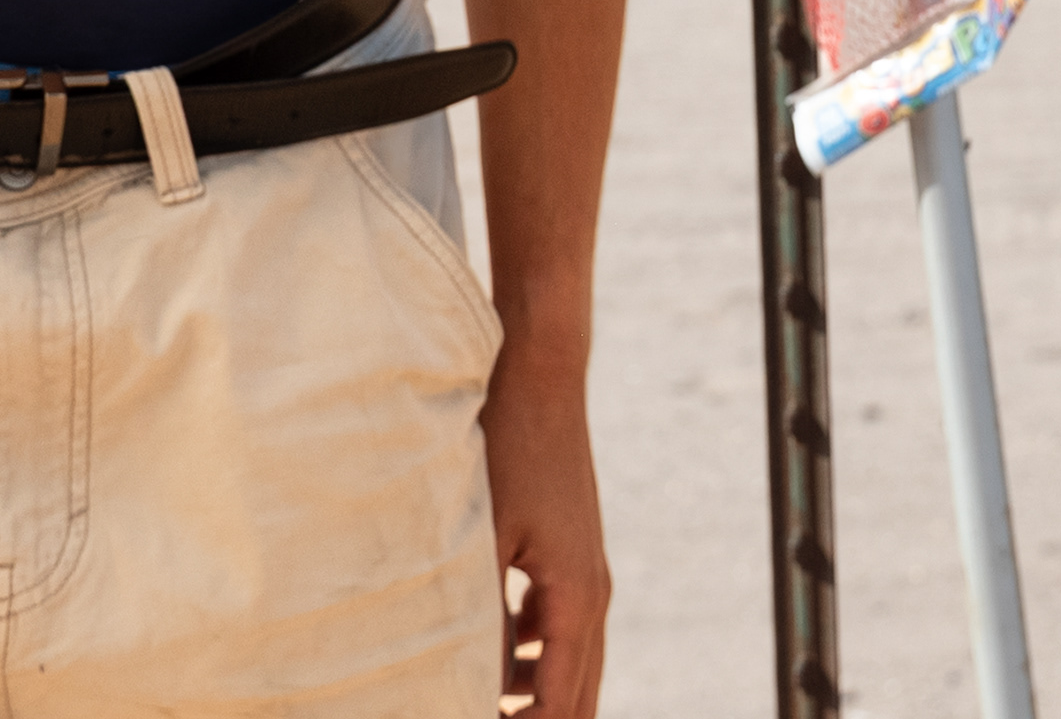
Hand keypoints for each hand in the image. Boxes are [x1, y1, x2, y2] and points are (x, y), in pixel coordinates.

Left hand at [482, 354, 608, 715]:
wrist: (541, 374)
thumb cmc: (510, 448)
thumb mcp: (486, 537)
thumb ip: (481, 617)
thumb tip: (467, 684)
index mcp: (576, 600)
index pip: (558, 709)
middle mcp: (593, 595)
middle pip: (578, 699)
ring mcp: (587, 574)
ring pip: (571, 666)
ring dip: (535, 699)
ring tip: (487, 708)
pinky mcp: (572, 555)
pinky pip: (559, 630)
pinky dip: (531, 660)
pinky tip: (492, 661)